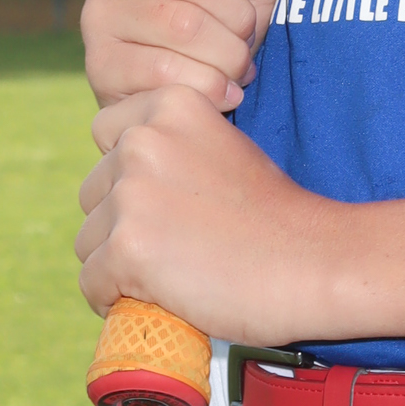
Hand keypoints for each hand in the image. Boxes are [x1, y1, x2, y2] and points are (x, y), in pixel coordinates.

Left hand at [75, 84, 327, 342]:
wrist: (315, 261)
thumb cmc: (277, 215)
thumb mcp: (224, 149)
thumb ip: (173, 148)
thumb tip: (121, 180)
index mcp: (170, 105)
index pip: (106, 135)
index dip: (129, 175)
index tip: (168, 202)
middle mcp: (142, 139)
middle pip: (93, 192)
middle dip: (121, 223)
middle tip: (176, 246)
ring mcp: (132, 193)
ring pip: (88, 241)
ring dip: (118, 264)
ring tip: (173, 274)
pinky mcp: (127, 247)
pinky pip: (91, 283)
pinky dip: (114, 300)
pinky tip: (157, 299)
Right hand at [79, 0, 290, 112]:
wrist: (168, 84)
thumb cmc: (210, 16)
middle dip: (239, 17)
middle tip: (246, 39)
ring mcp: (95, 12)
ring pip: (184, 27)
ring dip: (229, 55)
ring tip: (236, 66)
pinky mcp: (98, 64)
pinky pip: (165, 72)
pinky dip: (208, 87)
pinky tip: (221, 91)